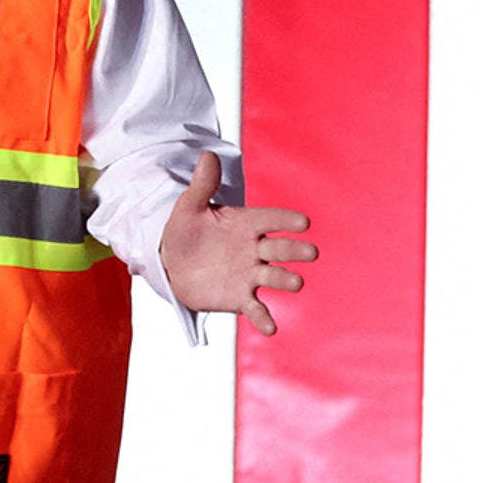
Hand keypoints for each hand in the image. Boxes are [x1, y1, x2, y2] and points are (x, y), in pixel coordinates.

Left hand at [159, 152, 316, 335]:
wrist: (172, 262)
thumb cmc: (186, 230)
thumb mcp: (189, 206)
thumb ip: (202, 186)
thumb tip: (207, 155)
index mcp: (245, 223)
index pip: (269, 218)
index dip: (285, 220)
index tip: (302, 222)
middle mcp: (254, 249)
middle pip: (278, 249)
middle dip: (294, 251)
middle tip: (311, 252)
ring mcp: (250, 274)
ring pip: (272, 277)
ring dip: (284, 280)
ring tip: (296, 283)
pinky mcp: (240, 297)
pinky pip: (255, 308)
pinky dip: (263, 318)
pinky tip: (270, 328)